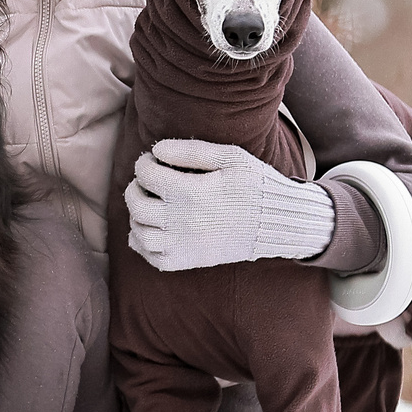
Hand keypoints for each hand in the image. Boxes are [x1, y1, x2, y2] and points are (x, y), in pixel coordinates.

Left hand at [124, 138, 335, 271]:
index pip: (146, 174)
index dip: (145, 162)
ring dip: (136, 216)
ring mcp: (183, 245)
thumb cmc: (254, 185)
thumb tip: (156, 150)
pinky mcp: (187, 261)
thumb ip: (191, 151)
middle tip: (147, 181)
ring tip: (150, 205)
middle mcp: (181, 221)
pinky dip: (143, 243)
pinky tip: (153, 229)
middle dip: (135, 187)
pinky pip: (151, 257)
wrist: (276, 223)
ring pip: (138, 232)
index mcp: (190, 192)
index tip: (154, 160)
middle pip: (136, 203)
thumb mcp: (230, 157)